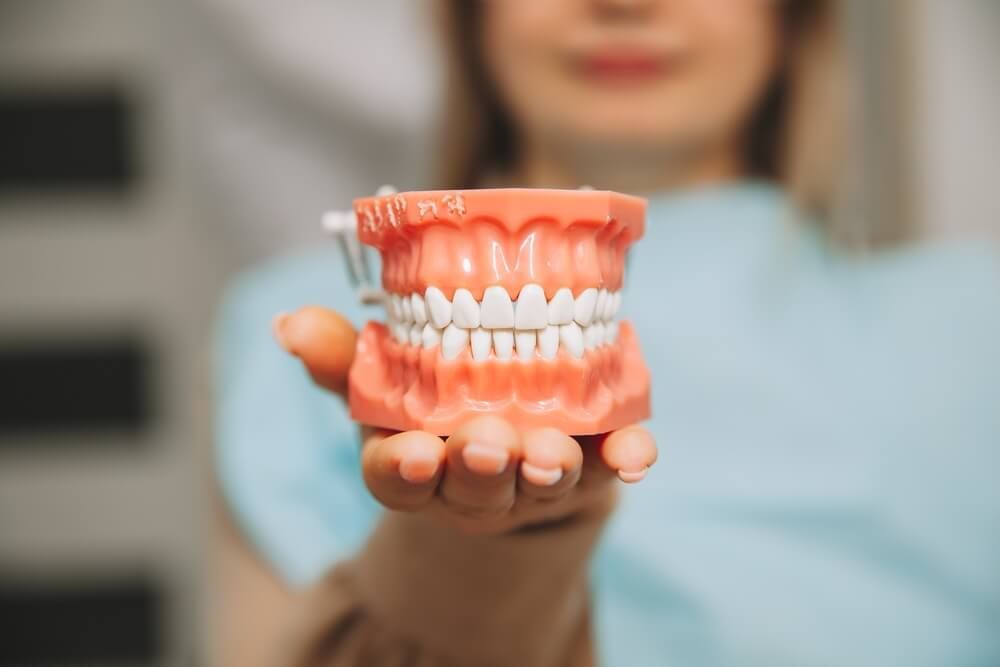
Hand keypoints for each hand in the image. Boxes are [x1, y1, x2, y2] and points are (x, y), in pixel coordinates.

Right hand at [274, 306, 657, 535]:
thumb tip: (289, 323)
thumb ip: (343, 356)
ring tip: (550, 451)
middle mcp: (474, 483)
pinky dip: (624, 457)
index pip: (399, 478)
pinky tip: (637, 452)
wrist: (506, 430)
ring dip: (547, 468)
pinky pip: (608, 464)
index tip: (417, 454)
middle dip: (483, 467)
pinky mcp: (589, 462)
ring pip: (541, 483)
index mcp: (415, 464)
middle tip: (489, 443)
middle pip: (475, 486)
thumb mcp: (381, 380)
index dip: (406, 471)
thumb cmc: (430, 403)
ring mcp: (533, 479)